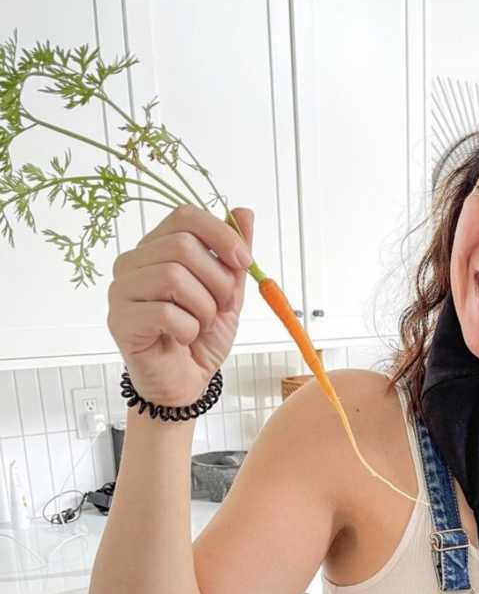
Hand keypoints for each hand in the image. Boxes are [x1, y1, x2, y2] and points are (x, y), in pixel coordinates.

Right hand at [106, 204, 253, 406]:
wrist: (186, 381)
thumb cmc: (202, 336)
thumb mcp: (229, 292)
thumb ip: (234, 255)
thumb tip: (244, 212)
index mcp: (158, 248)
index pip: (184, 216)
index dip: (220, 234)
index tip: (244, 262)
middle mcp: (133, 263)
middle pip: (182, 246)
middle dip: (218, 281)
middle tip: (222, 307)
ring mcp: (121, 291)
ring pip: (173, 277)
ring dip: (204, 308)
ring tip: (201, 324)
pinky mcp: (119, 321)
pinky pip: (164, 312)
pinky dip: (188, 329)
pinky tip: (183, 338)